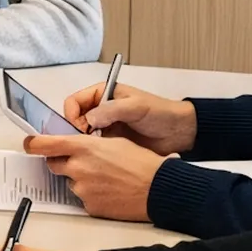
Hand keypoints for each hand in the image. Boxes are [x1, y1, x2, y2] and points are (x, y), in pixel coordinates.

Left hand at [23, 132, 164, 221]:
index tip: (28, 144)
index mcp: (83, 147)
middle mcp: (77, 167)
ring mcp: (82, 189)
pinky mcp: (89, 206)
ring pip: (71, 183)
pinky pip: (83, 199)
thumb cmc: (141, 162)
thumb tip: (75, 146)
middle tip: (82, 163)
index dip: (33, 144)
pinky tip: (110, 192)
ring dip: (81, 180)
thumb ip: (89, 144)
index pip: (45, 144)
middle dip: (63, 163)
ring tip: (106, 180)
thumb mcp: (114, 142)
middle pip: (54, 164)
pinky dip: (92, 195)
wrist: (158, 189)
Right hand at [63, 82, 196, 151]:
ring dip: (85, 143)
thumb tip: (90, 119)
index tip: (79, 128)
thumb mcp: (137, 106)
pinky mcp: (110, 143)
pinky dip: (94, 152)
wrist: (179, 133)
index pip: (74, 102)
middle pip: (75, 120)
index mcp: (102, 94)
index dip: (72, 115)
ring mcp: (104, 127)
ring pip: (82, 136)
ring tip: (96, 149)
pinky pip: (94, 147)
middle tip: (86, 141)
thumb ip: (112, 109)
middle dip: (76, 131)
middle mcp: (100, 110)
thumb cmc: (160, 113)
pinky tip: (102, 156)